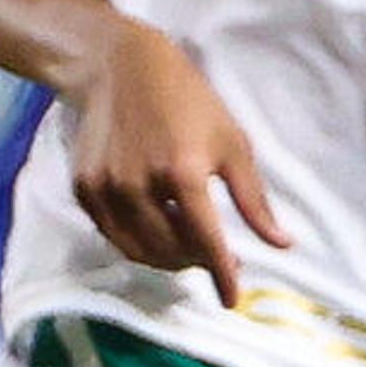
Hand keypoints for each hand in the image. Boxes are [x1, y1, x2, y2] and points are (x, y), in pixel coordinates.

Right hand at [69, 21, 292, 305]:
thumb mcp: (232, 142)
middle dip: (197, 262)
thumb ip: (254, 200)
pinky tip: (155, 230)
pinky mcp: (84, 188)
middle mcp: (141, 185)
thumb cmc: (187, 100)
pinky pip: (114, 236)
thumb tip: (280, 245)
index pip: (207, 242)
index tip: (232, 300)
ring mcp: (107, 189)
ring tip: (186, 247)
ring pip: (140, 251)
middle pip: (172, 251)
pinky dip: (138, 243)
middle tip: (212, 256)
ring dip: (167, 260)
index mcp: (184, 171)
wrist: (119, 67)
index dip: (221, 275)